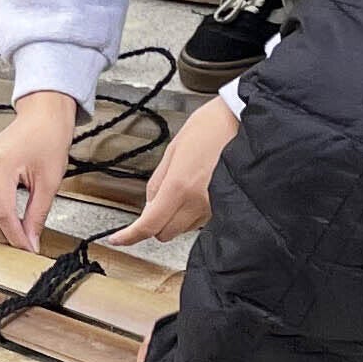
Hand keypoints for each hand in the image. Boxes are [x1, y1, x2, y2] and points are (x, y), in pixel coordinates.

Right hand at [0, 91, 82, 248]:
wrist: (44, 116)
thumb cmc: (50, 138)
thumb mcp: (49, 181)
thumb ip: (37, 214)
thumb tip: (31, 241)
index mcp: (1, 163)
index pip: (2, 212)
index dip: (15, 236)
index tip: (27, 248)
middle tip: (19, 246)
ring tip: (12, 235)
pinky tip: (4, 220)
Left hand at [116, 88, 243, 248]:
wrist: (245, 122)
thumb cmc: (212, 127)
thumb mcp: (175, 149)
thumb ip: (158, 181)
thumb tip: (150, 204)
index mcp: (180, 186)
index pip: (149, 224)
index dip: (129, 236)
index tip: (118, 239)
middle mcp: (197, 203)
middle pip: (164, 233)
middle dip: (155, 223)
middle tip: (156, 203)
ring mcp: (213, 209)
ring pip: (183, 229)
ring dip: (175, 218)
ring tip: (183, 190)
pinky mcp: (225, 208)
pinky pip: (200, 221)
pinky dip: (192, 214)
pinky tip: (196, 192)